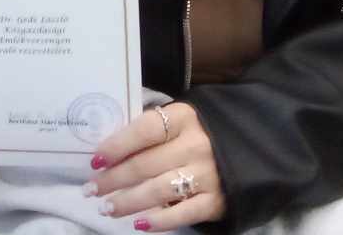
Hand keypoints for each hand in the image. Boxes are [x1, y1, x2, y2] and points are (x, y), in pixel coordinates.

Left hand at [84, 103, 223, 229]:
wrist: (250, 148)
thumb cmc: (200, 133)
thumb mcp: (179, 121)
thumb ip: (151, 131)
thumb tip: (110, 151)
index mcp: (184, 118)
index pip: (143, 131)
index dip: (116, 146)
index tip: (95, 161)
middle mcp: (195, 145)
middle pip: (145, 164)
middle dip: (113, 179)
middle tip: (91, 190)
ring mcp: (207, 174)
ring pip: (158, 191)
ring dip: (127, 202)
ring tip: (108, 208)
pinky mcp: (216, 201)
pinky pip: (181, 214)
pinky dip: (158, 221)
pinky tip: (139, 223)